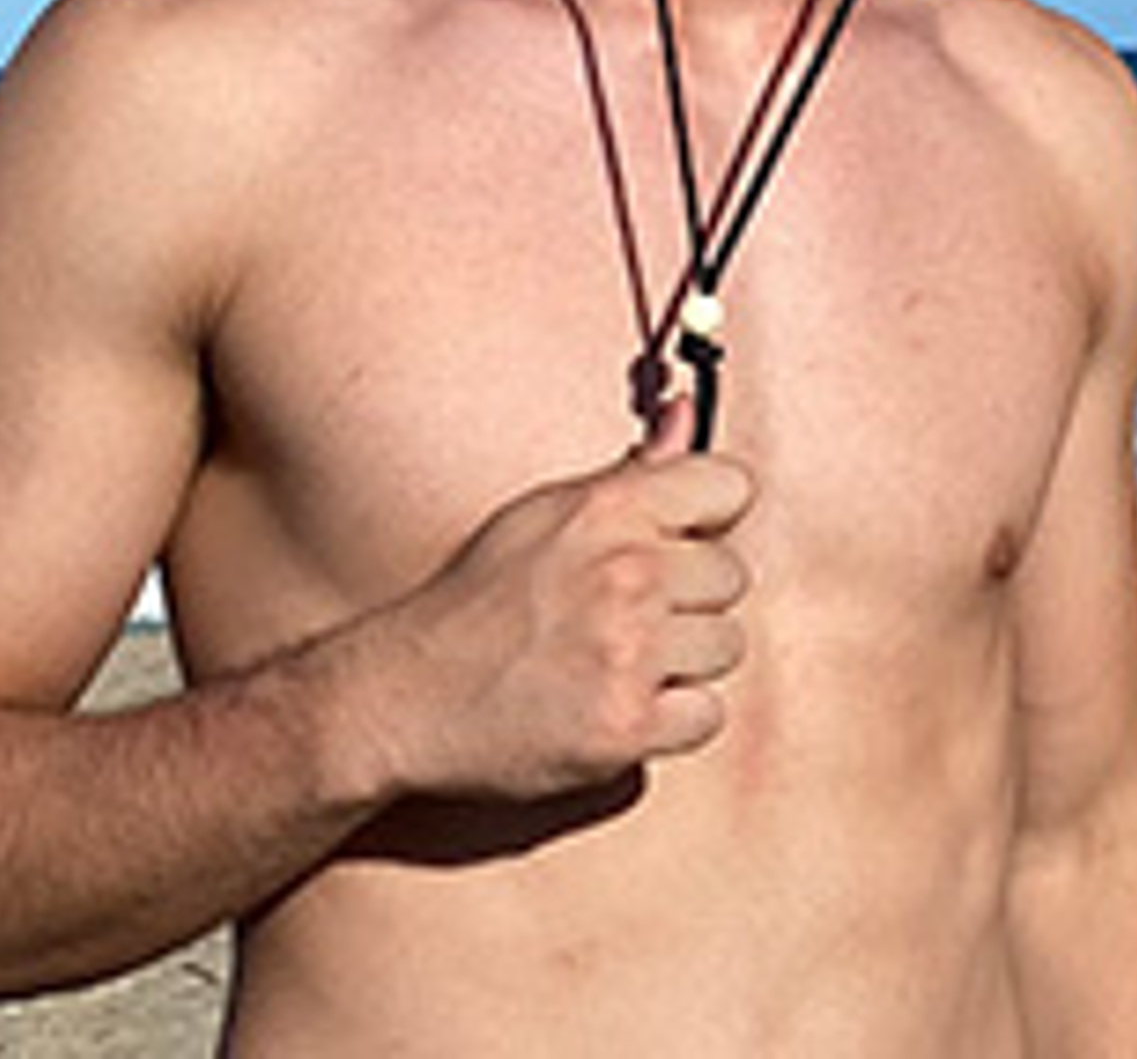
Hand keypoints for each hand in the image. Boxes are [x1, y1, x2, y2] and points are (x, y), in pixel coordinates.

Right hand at [348, 421, 755, 803]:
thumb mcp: (546, 513)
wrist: (404, 697)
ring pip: (727, 646)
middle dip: (690, 598)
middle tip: (629, 616)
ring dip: (684, 661)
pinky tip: (621, 704)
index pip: (732, 487)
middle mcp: (627, 573)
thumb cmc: (476, 602)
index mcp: (610, 509)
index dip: (711, 518)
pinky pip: (706, 715)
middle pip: (732, 576)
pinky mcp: (626, 726)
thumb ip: (633, 468)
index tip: (680, 542)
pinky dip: (671, 720)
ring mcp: (629, 651)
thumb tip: (684, 411)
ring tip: (621, 661)